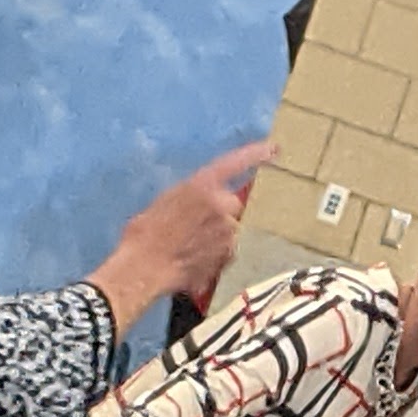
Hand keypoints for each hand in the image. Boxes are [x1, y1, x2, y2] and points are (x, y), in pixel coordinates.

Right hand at [87, 139, 269, 322]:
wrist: (144, 267)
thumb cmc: (144, 234)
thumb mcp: (165, 202)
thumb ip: (190, 197)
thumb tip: (199, 203)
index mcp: (201, 185)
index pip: (235, 163)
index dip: (255, 154)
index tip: (273, 148)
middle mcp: (220, 204)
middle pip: (232, 204)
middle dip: (220, 213)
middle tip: (195, 226)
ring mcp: (227, 230)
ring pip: (230, 230)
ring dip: (217, 237)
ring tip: (189, 247)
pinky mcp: (229, 254)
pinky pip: (227, 251)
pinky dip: (216, 256)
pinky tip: (194, 260)